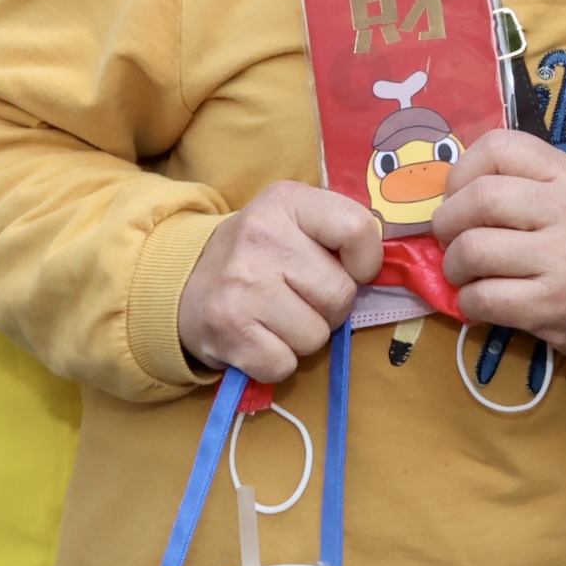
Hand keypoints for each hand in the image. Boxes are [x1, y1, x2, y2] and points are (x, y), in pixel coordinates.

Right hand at [175, 182, 380, 382]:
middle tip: (303, 298)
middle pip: (340, 294)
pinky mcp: (228, 331)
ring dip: (306, 336)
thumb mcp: (295, 219)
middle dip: (332, 307)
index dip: (366, 261)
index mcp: (287, 201)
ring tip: (278, 317)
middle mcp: (262, 238)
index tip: (349, 268)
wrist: (182, 281)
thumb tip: (383, 267)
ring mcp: (243, 286)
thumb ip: (340, 231)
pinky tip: (260, 338)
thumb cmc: (260, 252)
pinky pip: (285, 364)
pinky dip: (278, 361)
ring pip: (316, 335)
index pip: (358, 229)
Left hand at [433, 130, 565, 379]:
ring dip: (454, 266)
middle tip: (450, 239)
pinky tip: (481, 301)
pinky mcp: (552, 306)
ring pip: (473, 250)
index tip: (459, 195)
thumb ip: (527, 186)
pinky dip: (468, 302)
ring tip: (465, 273)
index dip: (462, 171)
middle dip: (447, 222)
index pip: (499, 147)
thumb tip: (453, 192)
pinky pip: (482, 298)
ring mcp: (563, 260)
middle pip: (479, 199)